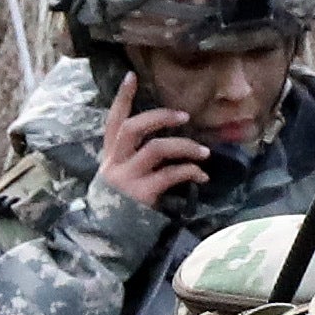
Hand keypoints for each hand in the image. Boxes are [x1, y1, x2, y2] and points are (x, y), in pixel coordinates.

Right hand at [94, 86, 219, 215]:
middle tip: (184, 116)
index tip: (132, 76)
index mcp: (110, 156)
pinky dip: (189, 172)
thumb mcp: (118, 178)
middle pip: (134, 128)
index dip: (122, 98)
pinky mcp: (142, 194)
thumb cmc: (119, 205)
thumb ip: (130, 159)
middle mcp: (115, 163)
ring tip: (205, 152)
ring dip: (185, 146)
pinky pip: (170, 175)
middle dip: (160, 117)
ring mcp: (128, 178)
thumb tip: (163, 141)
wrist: (109, 239)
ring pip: (156, 148)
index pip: (113, 121)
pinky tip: (201, 176)